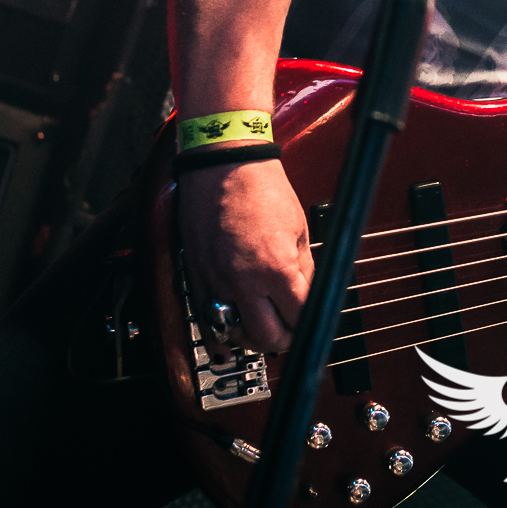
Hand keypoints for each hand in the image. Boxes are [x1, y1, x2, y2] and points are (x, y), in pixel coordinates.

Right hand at [177, 157, 313, 354]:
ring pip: (234, 334)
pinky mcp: (195, 275)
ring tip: (262, 329)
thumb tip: (307, 296)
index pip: (299, 317)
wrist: (224, 165)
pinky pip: (204, 317)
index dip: (309, 324)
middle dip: (283, 340)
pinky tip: (226, 343)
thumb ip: (304, 268)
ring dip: (250, 338)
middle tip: (289, 332)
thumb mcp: (299, 228)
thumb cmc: (263, 188)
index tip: (311, 323)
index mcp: (276, 267)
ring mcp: (216, 280)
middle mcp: (244, 280)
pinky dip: (217, 334)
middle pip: (267, 337)